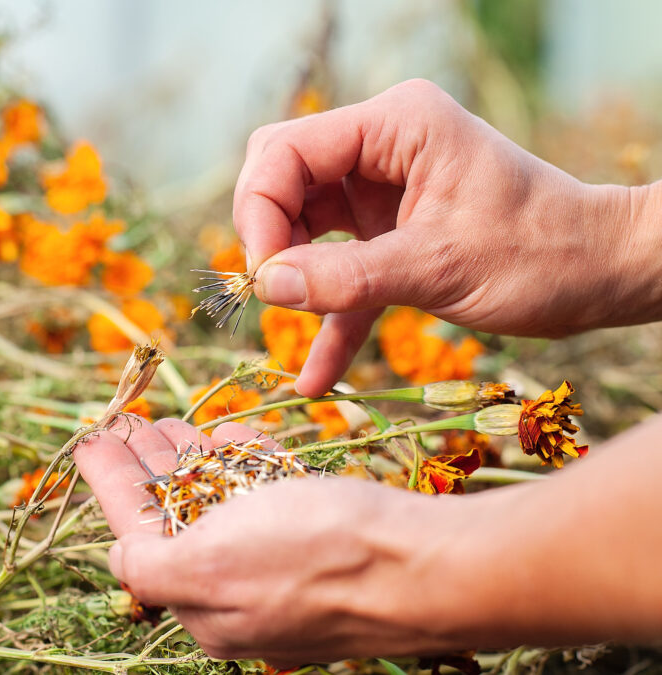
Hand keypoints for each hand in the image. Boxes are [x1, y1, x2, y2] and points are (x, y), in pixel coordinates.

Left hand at [73, 416, 487, 664]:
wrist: (433, 565)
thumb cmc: (318, 557)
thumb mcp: (211, 567)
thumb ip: (152, 566)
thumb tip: (118, 559)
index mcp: (206, 606)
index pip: (138, 533)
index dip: (112, 482)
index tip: (93, 436)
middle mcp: (243, 594)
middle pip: (181, 518)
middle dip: (152, 467)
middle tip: (133, 423)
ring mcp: (287, 569)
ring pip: (227, 506)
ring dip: (197, 460)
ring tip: (175, 423)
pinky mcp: (326, 545)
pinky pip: (274, 502)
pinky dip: (250, 466)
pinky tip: (235, 437)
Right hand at [234, 78, 661, 396]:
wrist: (603, 275)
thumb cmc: (542, 255)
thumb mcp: (439, 267)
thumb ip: (347, 277)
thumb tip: (264, 286)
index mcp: (395, 126)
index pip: (288, 150)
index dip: (260, 209)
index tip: (262, 275)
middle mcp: (382, 148)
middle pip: (285, 179)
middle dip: (269, 237)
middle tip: (271, 292)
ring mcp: (384, 190)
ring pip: (302, 224)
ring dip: (293, 277)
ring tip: (290, 326)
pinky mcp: (391, 233)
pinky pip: (341, 268)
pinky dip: (328, 314)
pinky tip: (315, 375)